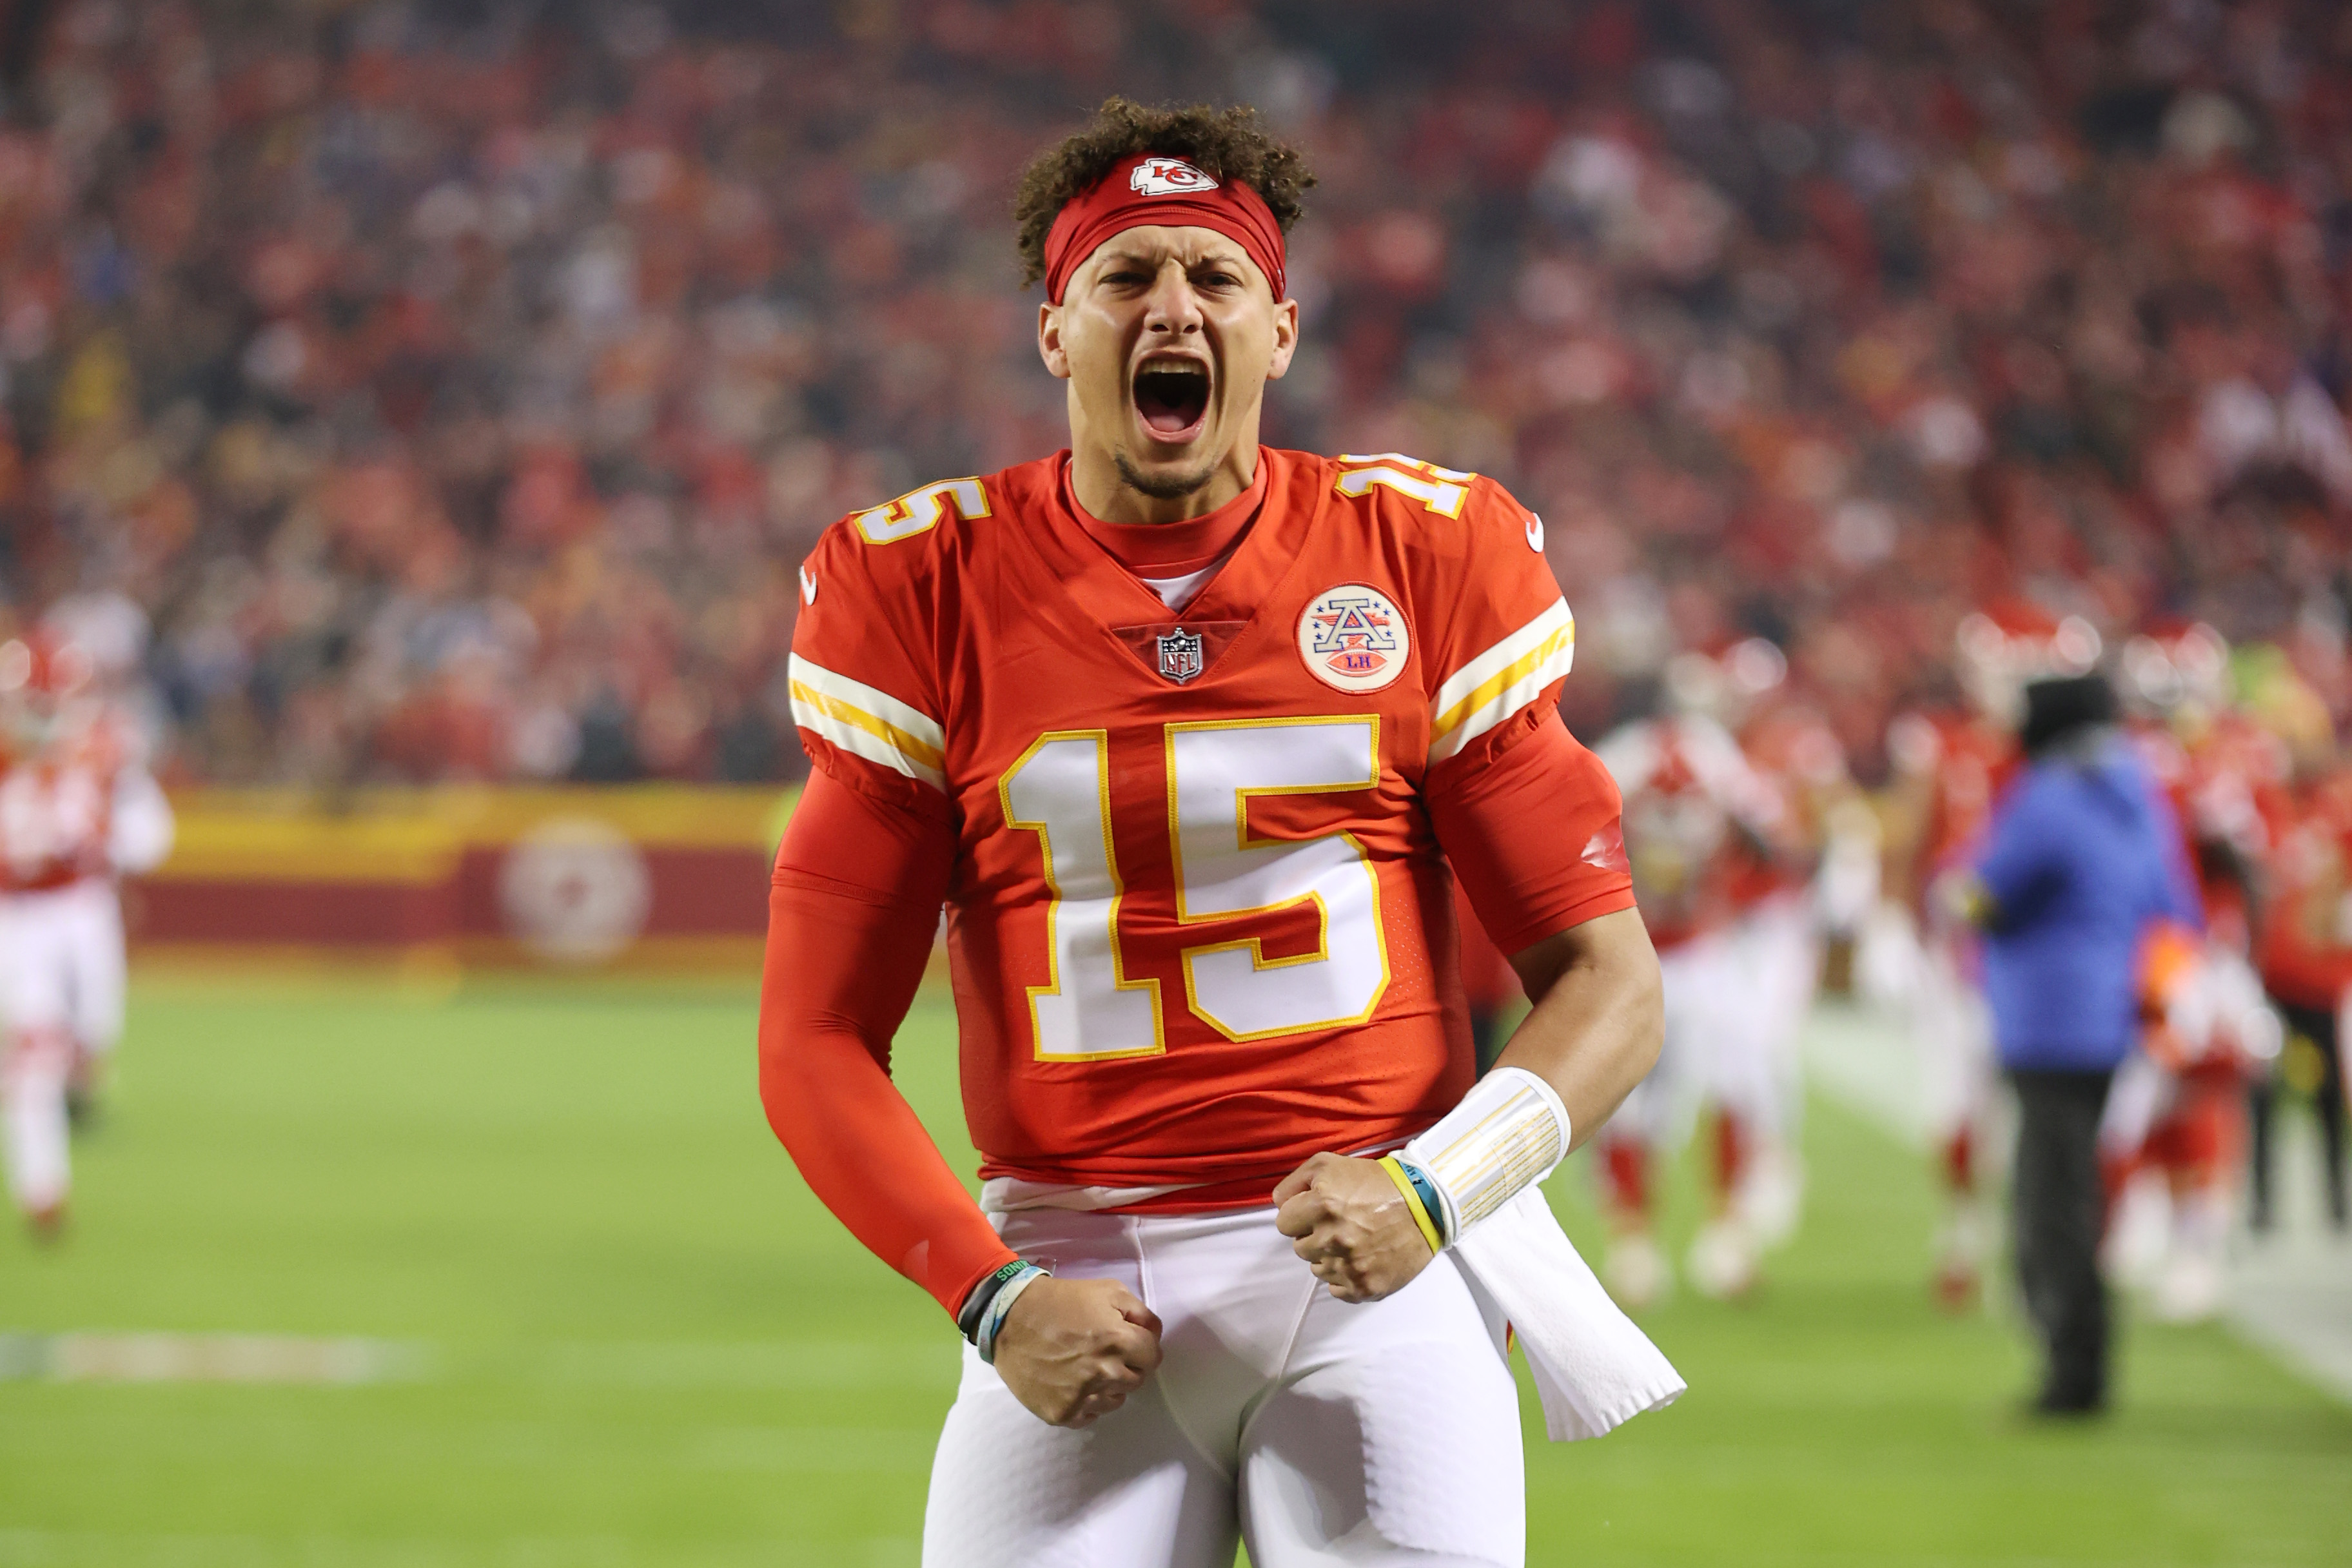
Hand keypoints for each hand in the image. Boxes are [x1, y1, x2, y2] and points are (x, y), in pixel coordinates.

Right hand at [989, 1275, 1163, 1428]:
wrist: (1009, 1319)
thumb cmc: (1060, 1301)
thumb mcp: (1107, 1290)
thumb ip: (1140, 1312)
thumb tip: (1155, 1334)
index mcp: (1117, 1341)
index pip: (1152, 1356)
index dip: (1143, 1346)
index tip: (1129, 1341)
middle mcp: (1103, 1373)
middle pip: (1137, 1380)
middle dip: (1128, 1365)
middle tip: (1106, 1353)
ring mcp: (1081, 1396)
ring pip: (1115, 1401)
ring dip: (1108, 1386)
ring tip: (1087, 1367)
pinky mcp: (1061, 1413)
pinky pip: (1089, 1415)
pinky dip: (1086, 1402)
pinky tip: (1073, 1383)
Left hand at [1273, 1151, 1436, 1303]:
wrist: (1426, 1205)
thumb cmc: (1376, 1182)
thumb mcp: (1330, 1164)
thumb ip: (1295, 1182)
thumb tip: (1278, 1204)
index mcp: (1322, 1205)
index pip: (1284, 1223)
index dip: (1299, 1215)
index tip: (1317, 1211)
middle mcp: (1332, 1239)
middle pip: (1300, 1248)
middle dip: (1314, 1236)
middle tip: (1340, 1224)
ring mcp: (1349, 1267)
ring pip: (1317, 1269)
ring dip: (1330, 1257)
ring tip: (1354, 1240)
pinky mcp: (1365, 1287)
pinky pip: (1337, 1290)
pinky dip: (1345, 1277)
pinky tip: (1362, 1258)